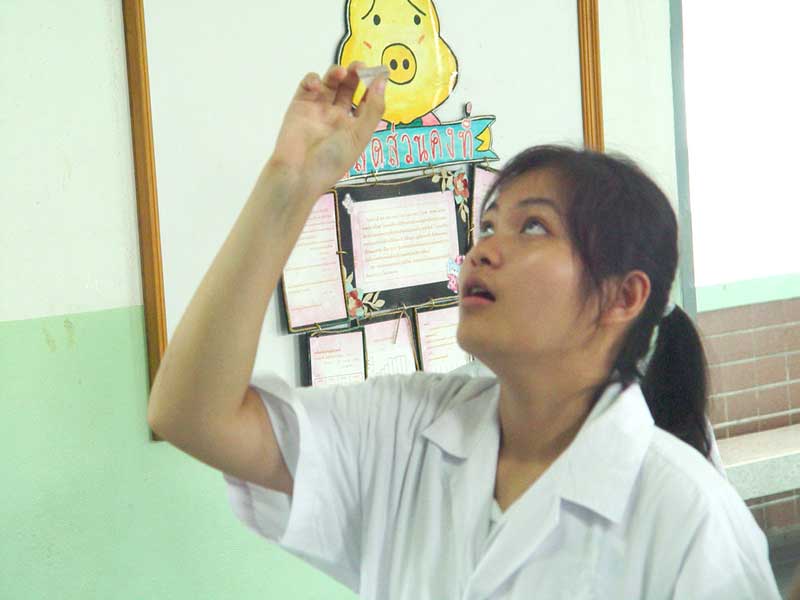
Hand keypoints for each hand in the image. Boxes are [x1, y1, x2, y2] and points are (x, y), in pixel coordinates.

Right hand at [269, 63, 386, 197]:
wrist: (298, 174)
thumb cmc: (332, 160)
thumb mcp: (359, 136)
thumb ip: (373, 108)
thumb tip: (383, 80)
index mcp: (354, 126)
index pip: (367, 100)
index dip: (374, 86)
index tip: (381, 71)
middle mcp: (337, 117)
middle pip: (349, 87)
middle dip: (356, 74)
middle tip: (360, 66)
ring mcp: (318, 109)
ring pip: (329, 83)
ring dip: (336, 73)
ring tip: (341, 73)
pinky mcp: (299, 105)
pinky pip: (308, 86)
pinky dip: (312, 79)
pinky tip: (317, 85)